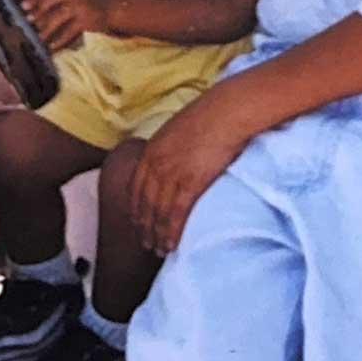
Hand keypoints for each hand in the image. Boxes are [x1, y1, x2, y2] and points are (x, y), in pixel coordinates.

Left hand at [23, 0, 108, 50]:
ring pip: (58, 18)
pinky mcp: (86, 21)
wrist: (113, 5)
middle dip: (38, 13)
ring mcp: (80, 7)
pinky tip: (52, 46)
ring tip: (38, 37)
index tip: (22, 6)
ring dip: (46, 28)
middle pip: (50, 3)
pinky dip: (59, 40)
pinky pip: (69, 31)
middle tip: (28, 22)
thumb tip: (32, 5)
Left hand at [129, 86, 254, 253]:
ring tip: (159, 249)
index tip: (137, 222)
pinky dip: (172, 231)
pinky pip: (176, 213)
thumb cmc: (210, 115)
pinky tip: (172, 243)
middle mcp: (156, 163)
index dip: (135, 208)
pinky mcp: (190, 182)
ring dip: (157, 234)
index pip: (135, 187)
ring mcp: (172, 173)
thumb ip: (170, 147)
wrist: (226, 110)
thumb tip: (174, 160)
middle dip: (143, 226)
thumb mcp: (179, 129)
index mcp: (152, 150)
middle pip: (144, 203)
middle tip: (145, 243)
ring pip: (158, 212)